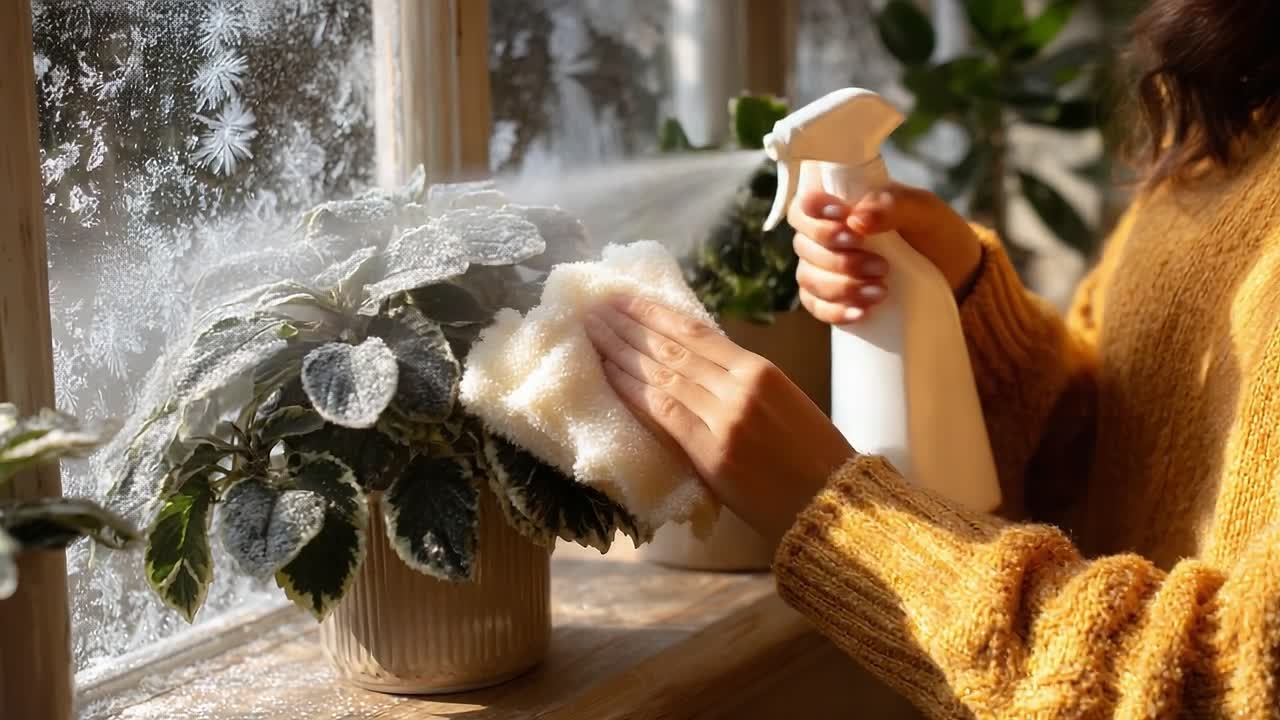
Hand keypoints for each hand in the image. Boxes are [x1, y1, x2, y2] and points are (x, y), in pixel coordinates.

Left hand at [584, 296, 855, 542]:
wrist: (833, 504)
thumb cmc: (812, 459)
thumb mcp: (781, 404)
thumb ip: (738, 384)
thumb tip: (690, 367)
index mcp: (760, 369)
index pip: (695, 331)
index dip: (654, 313)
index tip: (623, 300)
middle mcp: (740, 385)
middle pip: (672, 347)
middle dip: (628, 326)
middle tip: (595, 309)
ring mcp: (725, 417)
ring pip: (662, 374)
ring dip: (621, 352)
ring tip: (592, 334)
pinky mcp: (712, 452)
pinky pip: (662, 412)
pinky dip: (631, 390)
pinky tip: (607, 373)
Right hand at [787, 182, 983, 323]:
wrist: (956, 274)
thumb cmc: (935, 232)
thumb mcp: (923, 210)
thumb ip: (892, 205)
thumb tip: (857, 219)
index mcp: (841, 205)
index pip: (804, 206)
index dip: (813, 213)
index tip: (843, 219)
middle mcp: (826, 237)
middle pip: (803, 245)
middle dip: (838, 259)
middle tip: (881, 265)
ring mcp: (826, 269)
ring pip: (808, 277)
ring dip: (840, 287)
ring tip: (881, 291)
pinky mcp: (834, 298)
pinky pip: (816, 306)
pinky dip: (833, 311)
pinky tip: (860, 313)